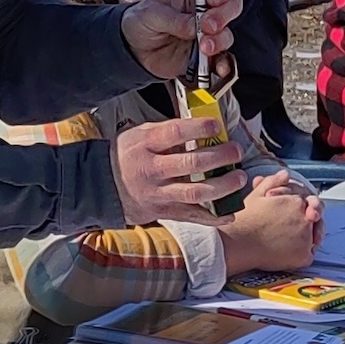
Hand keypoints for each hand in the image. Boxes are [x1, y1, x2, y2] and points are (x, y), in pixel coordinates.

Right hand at [112, 117, 246, 226]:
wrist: (104, 186)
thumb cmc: (128, 155)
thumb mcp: (141, 134)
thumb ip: (168, 131)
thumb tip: (203, 126)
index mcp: (146, 144)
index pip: (176, 132)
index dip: (199, 128)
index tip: (217, 126)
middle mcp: (153, 170)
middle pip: (192, 164)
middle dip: (220, 157)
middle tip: (236, 151)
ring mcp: (158, 194)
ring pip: (196, 192)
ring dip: (223, 186)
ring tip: (239, 178)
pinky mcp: (164, 212)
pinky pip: (193, 216)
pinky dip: (214, 217)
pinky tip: (230, 213)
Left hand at [122, 0, 250, 80]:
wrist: (134, 49)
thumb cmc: (142, 20)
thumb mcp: (150, 13)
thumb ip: (173, 19)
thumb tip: (194, 28)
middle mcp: (207, 11)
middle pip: (232, 6)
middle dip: (223, 15)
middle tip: (207, 26)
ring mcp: (208, 34)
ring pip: (227, 34)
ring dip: (220, 40)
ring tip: (204, 47)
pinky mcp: (206, 56)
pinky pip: (222, 60)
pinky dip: (224, 64)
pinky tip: (219, 68)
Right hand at [222, 173, 323, 273]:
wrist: (238, 242)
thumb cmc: (244, 221)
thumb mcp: (257, 195)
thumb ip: (273, 182)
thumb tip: (284, 174)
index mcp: (296, 201)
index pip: (309, 201)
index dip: (302, 204)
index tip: (296, 209)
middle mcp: (305, 218)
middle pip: (316, 216)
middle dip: (310, 217)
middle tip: (299, 225)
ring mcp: (306, 238)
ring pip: (313, 235)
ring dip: (307, 236)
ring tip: (289, 239)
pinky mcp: (303, 256)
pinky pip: (309, 255)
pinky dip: (302, 254)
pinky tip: (290, 252)